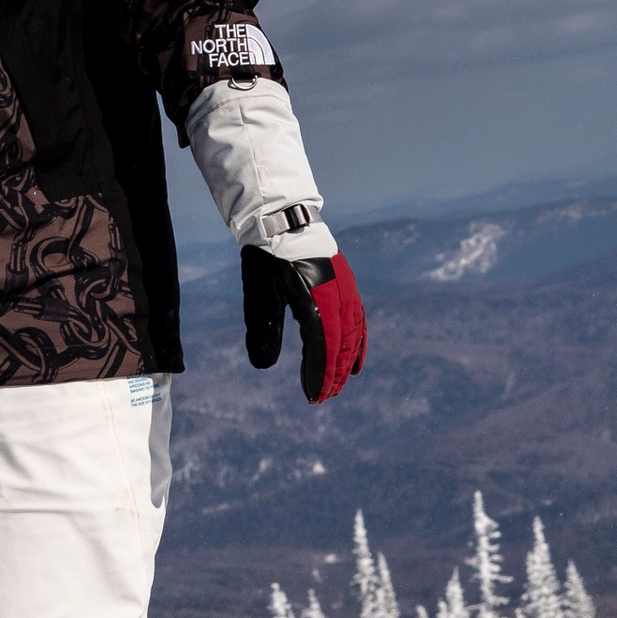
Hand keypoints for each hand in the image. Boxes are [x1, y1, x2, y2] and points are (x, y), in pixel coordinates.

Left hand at [240, 246, 367, 403]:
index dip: (319, 373)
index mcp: (313, 295)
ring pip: (352, 333)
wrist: (282, 218)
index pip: (321, 344)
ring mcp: (345, 288)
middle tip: (323, 398)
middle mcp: (336, 293)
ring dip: (346, 362)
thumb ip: (262, 326)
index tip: (313, 396)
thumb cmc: (267, 256)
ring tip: (339, 385)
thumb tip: (263, 365)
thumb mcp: (258, 291)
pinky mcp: (347, 285)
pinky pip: (358, 319)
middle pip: (341, 342)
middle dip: (333, 374)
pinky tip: (354, 362)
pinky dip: (358, 343)